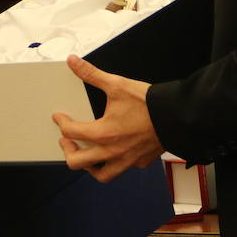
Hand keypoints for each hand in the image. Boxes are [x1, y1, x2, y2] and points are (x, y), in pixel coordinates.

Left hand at [52, 55, 162, 183]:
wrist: (177, 115)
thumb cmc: (148, 102)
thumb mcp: (117, 84)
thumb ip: (91, 74)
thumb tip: (73, 61)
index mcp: (103, 133)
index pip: (70, 132)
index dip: (61, 123)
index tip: (59, 117)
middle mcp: (112, 152)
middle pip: (77, 162)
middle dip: (68, 151)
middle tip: (67, 141)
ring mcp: (127, 160)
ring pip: (101, 175)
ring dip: (89, 165)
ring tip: (87, 153)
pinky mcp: (141, 161)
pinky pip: (122, 168)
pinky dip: (113, 163)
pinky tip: (114, 151)